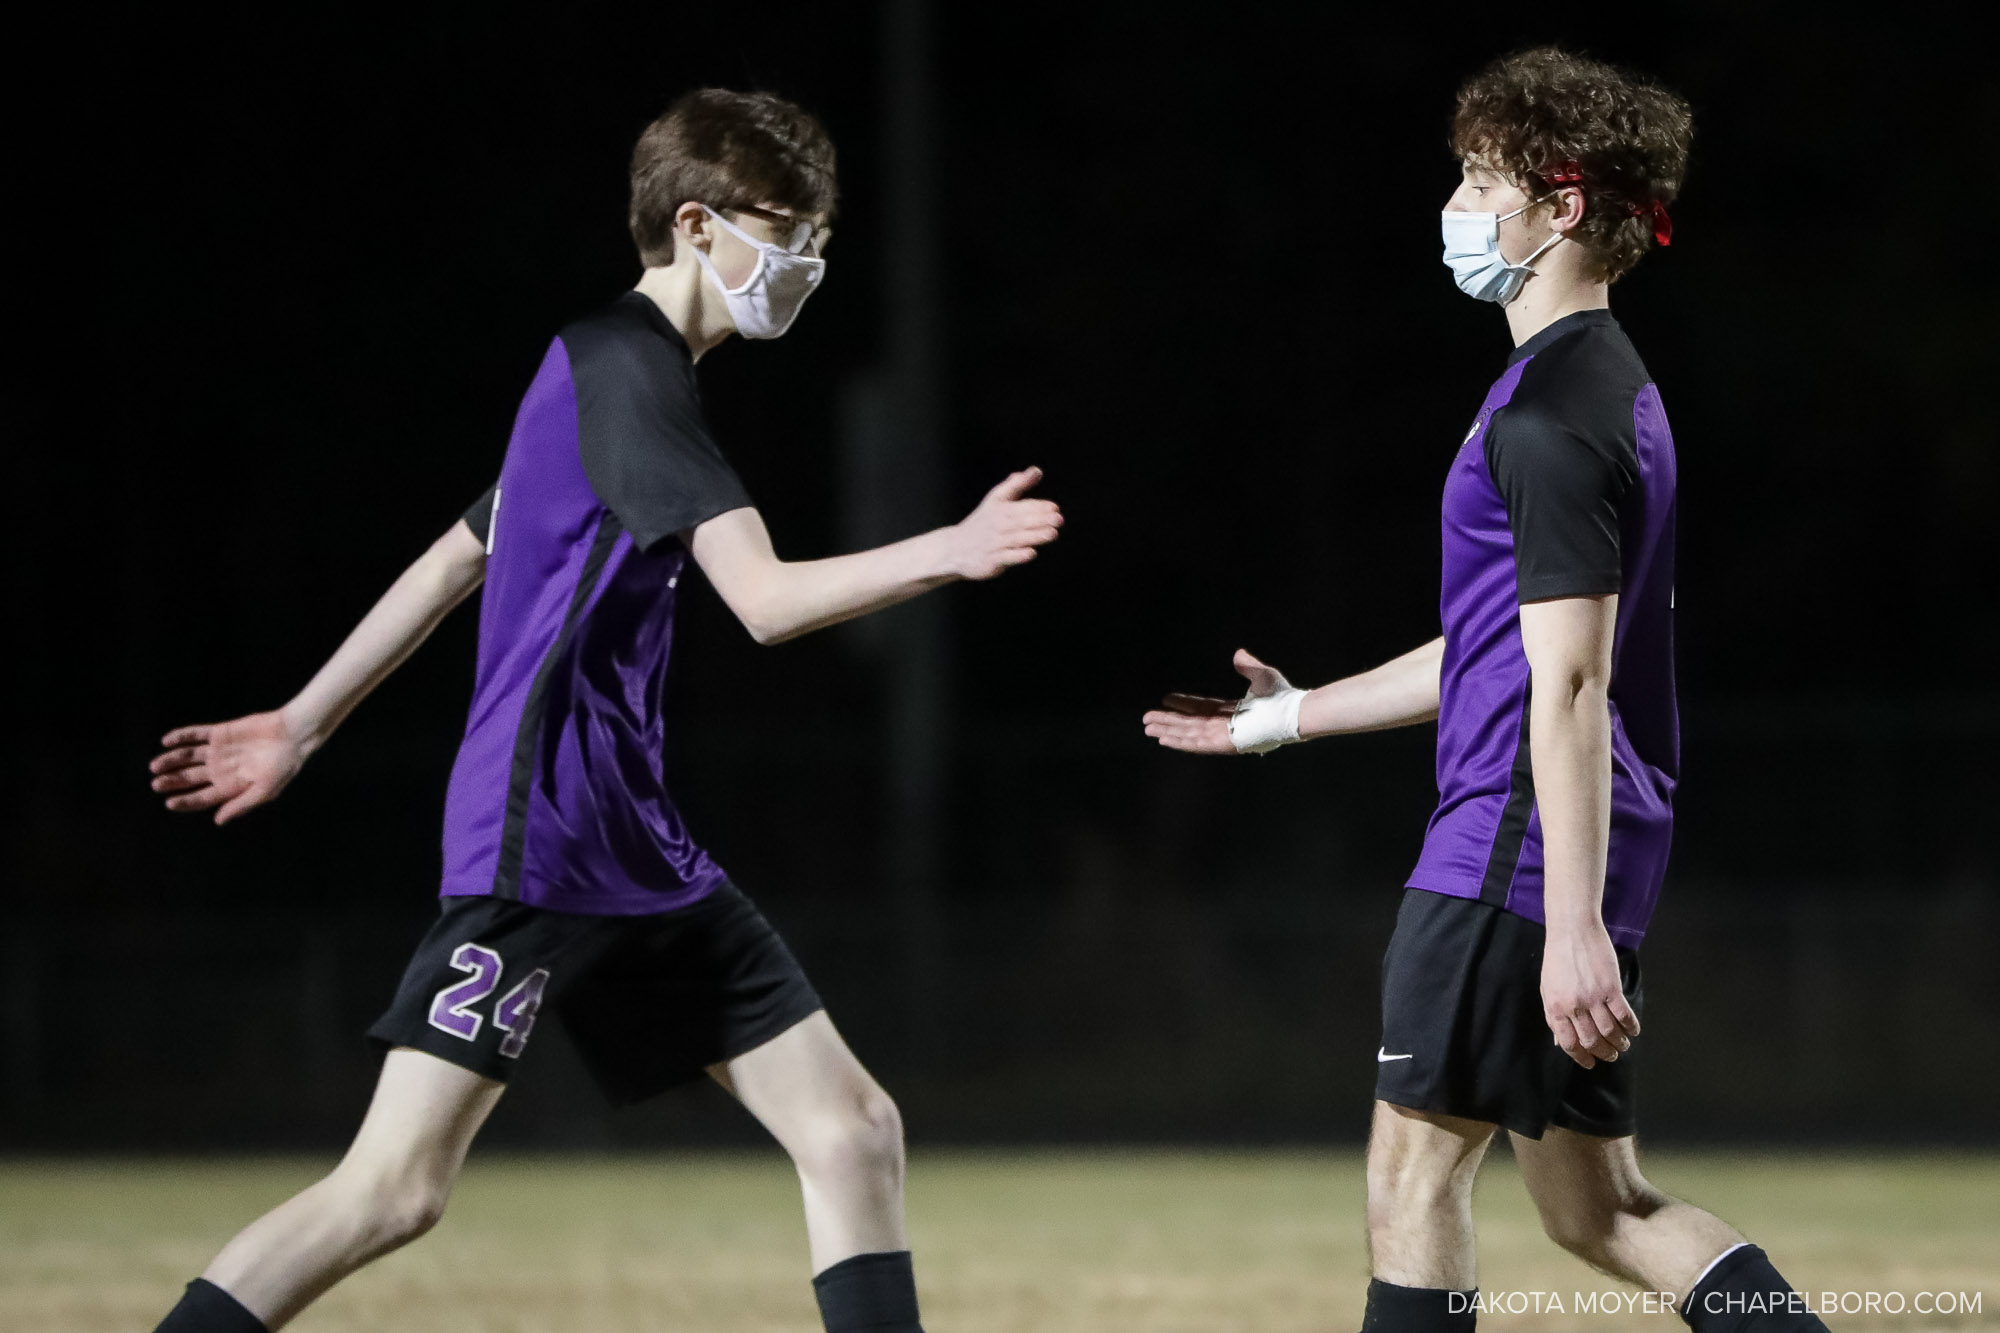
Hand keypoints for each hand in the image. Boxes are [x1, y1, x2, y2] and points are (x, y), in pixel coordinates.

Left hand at [148, 710, 307, 823]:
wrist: (293, 736)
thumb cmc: (283, 766)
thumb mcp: (264, 791)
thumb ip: (240, 805)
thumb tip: (218, 821)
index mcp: (231, 786)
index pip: (202, 797)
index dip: (185, 801)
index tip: (168, 803)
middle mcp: (221, 769)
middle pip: (190, 778)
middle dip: (172, 781)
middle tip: (156, 784)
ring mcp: (219, 751)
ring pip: (188, 757)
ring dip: (171, 760)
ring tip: (155, 766)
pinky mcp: (220, 733)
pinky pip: (196, 734)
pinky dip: (181, 737)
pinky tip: (167, 741)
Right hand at [948, 467, 1061, 579]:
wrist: (955, 548)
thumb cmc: (982, 523)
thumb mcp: (996, 500)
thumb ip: (1017, 485)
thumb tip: (1036, 470)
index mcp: (999, 509)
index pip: (1021, 506)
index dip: (1038, 507)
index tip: (1054, 508)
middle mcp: (997, 525)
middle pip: (1021, 521)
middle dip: (1040, 520)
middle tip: (1058, 519)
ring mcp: (994, 543)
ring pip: (1017, 539)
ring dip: (1035, 536)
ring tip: (1053, 533)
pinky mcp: (991, 560)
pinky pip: (1006, 557)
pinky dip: (1018, 555)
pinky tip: (1031, 553)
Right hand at [1142, 648, 1287, 754]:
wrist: (1291, 712)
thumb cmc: (1282, 697)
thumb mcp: (1262, 676)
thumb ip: (1248, 666)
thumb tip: (1238, 654)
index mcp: (1231, 712)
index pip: (1200, 709)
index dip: (1182, 705)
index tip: (1165, 700)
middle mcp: (1224, 725)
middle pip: (1189, 724)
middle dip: (1167, 721)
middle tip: (1146, 719)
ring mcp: (1223, 736)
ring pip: (1188, 734)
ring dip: (1167, 731)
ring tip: (1148, 729)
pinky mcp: (1223, 744)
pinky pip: (1196, 744)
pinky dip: (1178, 741)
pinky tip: (1163, 738)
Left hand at [1541, 922, 1639, 1068]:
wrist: (1572, 930)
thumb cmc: (1558, 958)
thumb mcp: (1548, 988)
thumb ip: (1554, 1015)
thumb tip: (1560, 1041)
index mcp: (1555, 1007)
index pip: (1568, 1043)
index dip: (1581, 1057)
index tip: (1590, 1064)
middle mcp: (1574, 1006)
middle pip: (1592, 1040)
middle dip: (1603, 1053)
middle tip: (1611, 1056)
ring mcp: (1593, 997)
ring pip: (1610, 1032)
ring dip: (1619, 1043)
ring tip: (1623, 1045)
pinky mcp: (1611, 988)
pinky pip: (1624, 1015)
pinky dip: (1630, 1027)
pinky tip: (1633, 1030)